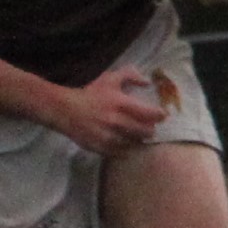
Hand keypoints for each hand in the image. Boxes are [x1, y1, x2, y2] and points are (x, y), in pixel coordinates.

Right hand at [51, 67, 170, 157]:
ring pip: (135, 143)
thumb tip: (147, 82)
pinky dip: (126, 148)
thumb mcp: (109, 78)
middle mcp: (117, 122)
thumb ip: (130, 75)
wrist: (65, 110)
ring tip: (138, 135)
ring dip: (139, 139)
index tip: (162, 115)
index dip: (159, 115)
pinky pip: (122, 152)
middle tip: (150, 127)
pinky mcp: (102, 148)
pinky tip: (126, 143)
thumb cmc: (90, 93)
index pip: (149, 113)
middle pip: (146, 132)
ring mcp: (110, 137)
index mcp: (121, 103)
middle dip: (151, 129)